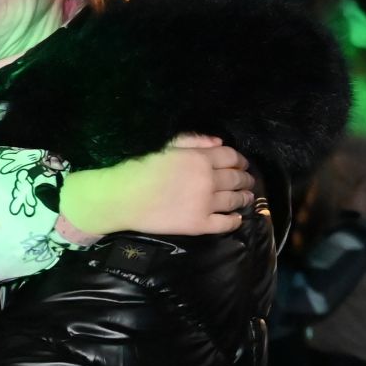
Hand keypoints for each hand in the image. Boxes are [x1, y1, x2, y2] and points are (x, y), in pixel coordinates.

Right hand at [59, 134, 252, 237]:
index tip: (241, 164)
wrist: (118, 198)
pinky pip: (225, 223)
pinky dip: (235, 220)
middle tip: (247, 181)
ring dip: (244, 198)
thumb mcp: (163, 146)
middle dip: (245, 179)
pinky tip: (236, 218)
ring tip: (245, 198)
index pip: (230, 156)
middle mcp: (208, 179)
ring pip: (235, 200)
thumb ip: (193, 141)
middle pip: (237, 178)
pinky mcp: (199, 224)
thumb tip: (219, 142)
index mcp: (199, 158)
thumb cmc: (136, 168)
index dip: (239, 160)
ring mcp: (205, 203)